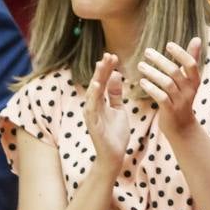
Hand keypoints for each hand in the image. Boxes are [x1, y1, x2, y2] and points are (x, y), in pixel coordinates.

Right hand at [84, 53, 129, 172]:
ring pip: (93, 92)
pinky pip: (91, 106)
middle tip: (109, 55)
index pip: (103, 81)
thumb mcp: (118, 109)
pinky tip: (97, 84)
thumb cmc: (115, 133)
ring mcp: (91, 113)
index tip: (113, 55)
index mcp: (100, 101)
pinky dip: (93, 95)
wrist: (114, 155)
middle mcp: (93, 105)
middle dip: (102, 69)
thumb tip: (116, 74)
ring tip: (102, 64)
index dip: (107, 68)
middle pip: (97, 83)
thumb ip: (116, 93)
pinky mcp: (92, 123)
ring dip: (97, 77)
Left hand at [137, 37, 201, 139]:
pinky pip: (161, 97)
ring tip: (140, 65)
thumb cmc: (182, 98)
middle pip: (175, 72)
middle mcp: (190, 91)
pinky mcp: (170, 111)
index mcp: (195, 81)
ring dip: (152, 73)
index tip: (168, 44)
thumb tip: (197, 39)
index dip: (180, 53)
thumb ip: (192, 59)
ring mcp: (181, 101)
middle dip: (160, 60)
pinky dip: (151, 88)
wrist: (182, 127)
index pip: (191, 64)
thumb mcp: (189, 80)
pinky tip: (142, 82)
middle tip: (147, 52)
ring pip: (167, 83)